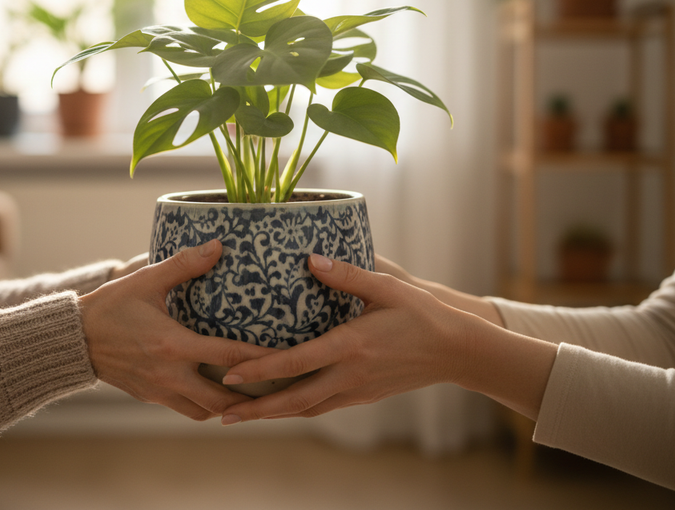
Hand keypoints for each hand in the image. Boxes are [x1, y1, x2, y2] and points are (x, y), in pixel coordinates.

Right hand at [79, 239, 272, 420]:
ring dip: (228, 407)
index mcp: (172, 345)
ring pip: (204, 412)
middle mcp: (169, 375)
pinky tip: (217, 394)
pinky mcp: (150, 397)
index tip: (287, 359)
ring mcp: (159, 391)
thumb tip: (218, 245)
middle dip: (251, 399)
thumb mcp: (145, 280)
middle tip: (278, 389)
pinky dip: (205, 406)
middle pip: (222, 400)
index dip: (260, 360)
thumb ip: (183, 265)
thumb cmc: (110, 306)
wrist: (71, 339)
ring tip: (252, 396)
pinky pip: (186, 410)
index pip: (227, 357)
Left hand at [220, 255, 556, 423]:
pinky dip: (294, 411)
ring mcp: (355, 391)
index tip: (229, 373)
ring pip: (304, 409)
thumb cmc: (421, 314)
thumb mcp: (388, 287)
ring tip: (236, 416)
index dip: (260, 370)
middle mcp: (349, 375)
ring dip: (270, 415)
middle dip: (254, 408)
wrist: (455, 351)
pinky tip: (276, 409)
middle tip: (219, 412)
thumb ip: (348, 274)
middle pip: (293, 399)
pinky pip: (320, 408)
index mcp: (351, 347)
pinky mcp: (361, 396)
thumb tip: (311, 259)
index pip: (297, 363)